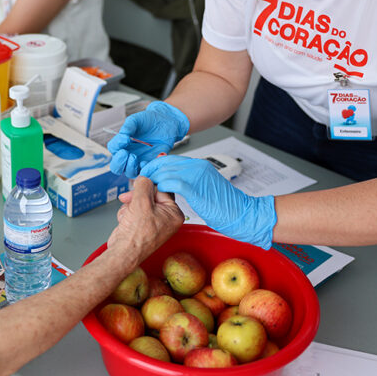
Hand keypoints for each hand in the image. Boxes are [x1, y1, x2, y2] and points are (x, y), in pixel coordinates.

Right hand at [106, 176, 183, 266]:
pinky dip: (127, 213)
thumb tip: (144, 177)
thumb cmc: (136, 234)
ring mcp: (154, 222)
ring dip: (130, 206)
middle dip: (136, 198)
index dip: (147, 186)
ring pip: (139, 202)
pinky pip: (134, 210)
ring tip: (127, 216)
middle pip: (149, 195)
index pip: (162, 189)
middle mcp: (166, 218)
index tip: (138, 185)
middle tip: (128, 200)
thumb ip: (144, 184)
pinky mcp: (142, 225)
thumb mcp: (141, 201)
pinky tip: (125, 221)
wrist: (123, 253)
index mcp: (174, 213)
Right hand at [107, 101, 189, 177]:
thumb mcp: (137, 120)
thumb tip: (122, 137)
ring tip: (134, 157)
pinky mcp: (150, 164)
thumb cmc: (149, 120)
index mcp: (122, 143)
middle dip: (119, 163)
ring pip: (129, 173)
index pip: (113, 148)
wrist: (166, 123)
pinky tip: (145, 162)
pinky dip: (143, 169)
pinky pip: (144, 172)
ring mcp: (139, 161)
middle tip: (125, 153)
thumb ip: (128, 127)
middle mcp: (128, 154)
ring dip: (129, 167)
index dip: (116, 146)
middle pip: (116, 167)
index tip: (125, 139)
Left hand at [140, 155, 276, 249]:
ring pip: (164, 171)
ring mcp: (196, 174)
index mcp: (197, 165)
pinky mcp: (195, 186)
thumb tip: (170, 185)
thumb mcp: (203, 190)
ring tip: (138, 192)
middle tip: (134, 184)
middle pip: (163, 163)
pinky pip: (170, 182)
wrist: (242, 214)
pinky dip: (159, 187)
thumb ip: (188, 183)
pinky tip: (153, 195)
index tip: (142, 177)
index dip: (153, 168)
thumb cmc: (224, 206)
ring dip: (149, 182)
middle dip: (147, 173)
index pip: (168, 161)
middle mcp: (196, 166)